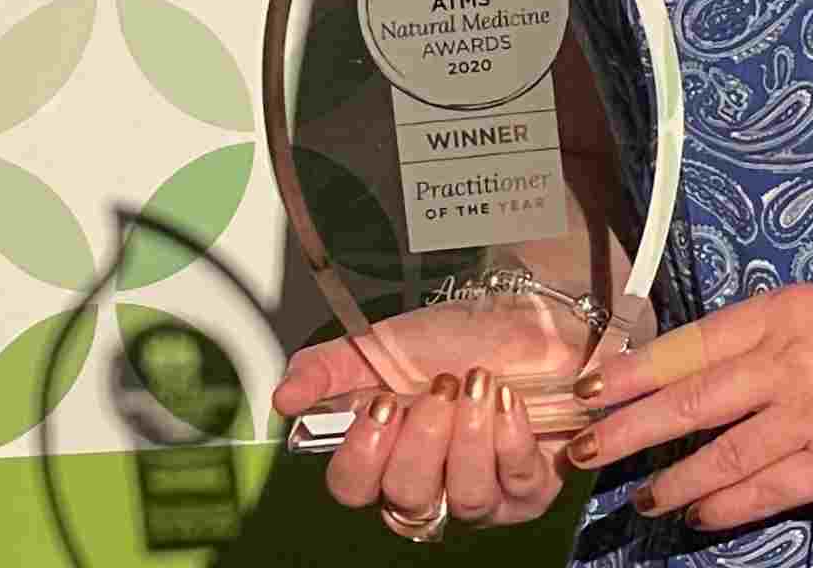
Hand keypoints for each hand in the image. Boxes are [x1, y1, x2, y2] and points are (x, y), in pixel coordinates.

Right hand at [273, 303, 576, 527]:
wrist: (523, 316)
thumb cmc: (456, 336)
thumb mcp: (383, 344)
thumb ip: (328, 369)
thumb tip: (283, 397)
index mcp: (385, 455)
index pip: (353, 488)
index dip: (363, 455)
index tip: (381, 403)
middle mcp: (430, 485)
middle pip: (407, 497)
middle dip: (424, 441)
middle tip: (438, 388)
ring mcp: (481, 494)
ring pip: (465, 497)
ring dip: (470, 434)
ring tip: (477, 381)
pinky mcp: (529, 490)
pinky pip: (517, 482)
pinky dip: (510, 435)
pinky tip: (508, 398)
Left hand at [561, 286, 812, 531]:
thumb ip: (762, 342)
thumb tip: (689, 376)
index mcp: (782, 313)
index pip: (689, 343)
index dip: (633, 371)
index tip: (588, 391)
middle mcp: (790, 356)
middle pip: (691, 399)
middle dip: (629, 428)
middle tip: (584, 450)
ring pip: (721, 454)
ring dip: (674, 480)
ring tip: (643, 499)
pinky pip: (765, 491)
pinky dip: (725, 507)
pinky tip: (701, 515)